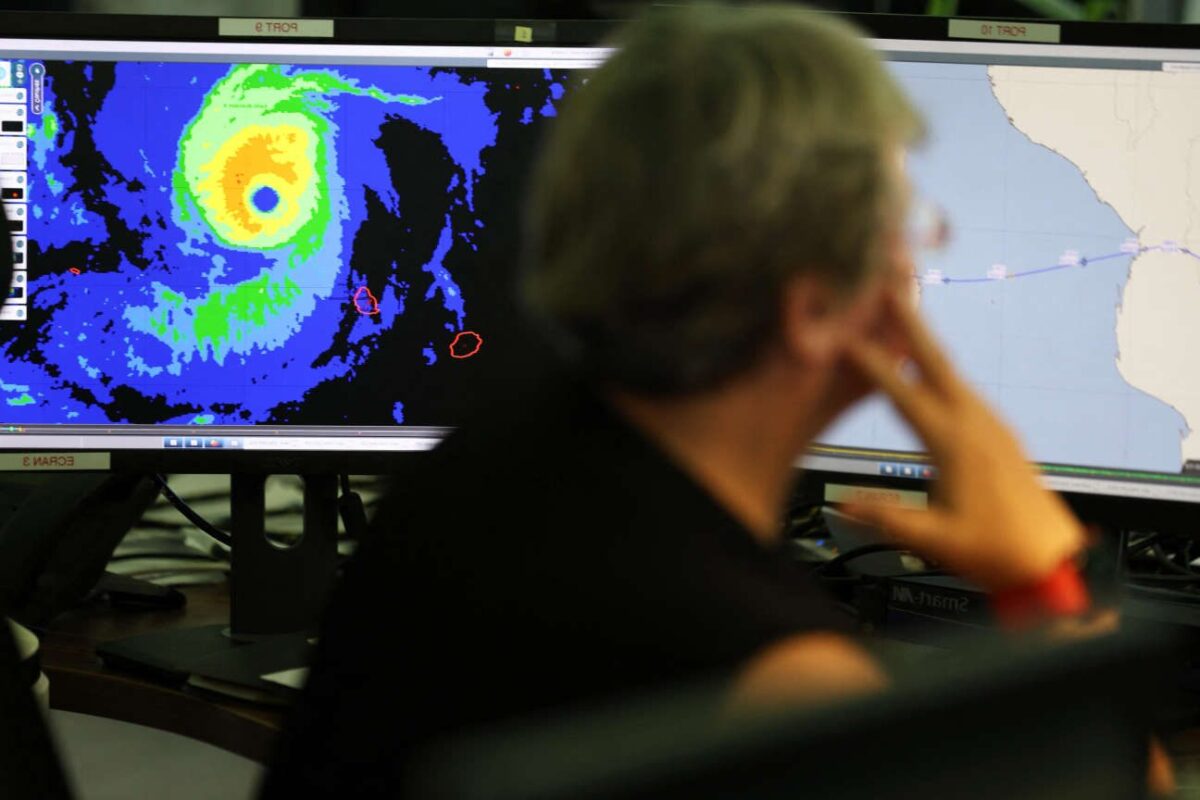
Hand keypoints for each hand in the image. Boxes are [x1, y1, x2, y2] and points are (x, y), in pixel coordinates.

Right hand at [839, 288, 1084, 591]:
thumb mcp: (934, 541)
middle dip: (911, 323)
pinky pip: (964, 392)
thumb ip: (887, 519)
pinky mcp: (1000, 438)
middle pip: (936, 363)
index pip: (904, 394)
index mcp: (955, 444)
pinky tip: (929, 373)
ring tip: (901, 320)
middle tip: (890, 286)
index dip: (872, 364)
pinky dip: (940, 372)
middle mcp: (977, 426)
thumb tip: (841, 503)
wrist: (1049, 562)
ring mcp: (993, 428)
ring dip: (925, 345)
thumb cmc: (995, 552)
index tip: (846, 337)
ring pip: (952, 375)